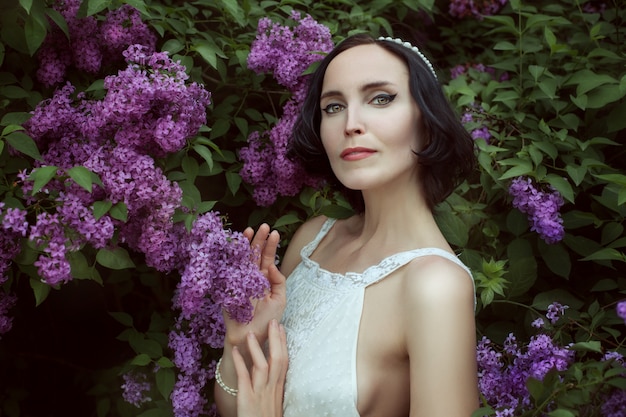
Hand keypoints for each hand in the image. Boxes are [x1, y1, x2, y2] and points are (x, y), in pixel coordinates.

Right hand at [224, 224, 286, 348]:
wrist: (250, 338)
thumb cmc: (267, 321)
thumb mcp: (280, 300)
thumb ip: (279, 282)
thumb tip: (272, 265)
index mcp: (264, 280)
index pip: (267, 258)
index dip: (270, 246)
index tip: (275, 233)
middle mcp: (251, 277)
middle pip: (255, 254)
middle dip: (259, 240)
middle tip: (264, 226)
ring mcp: (239, 281)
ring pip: (242, 259)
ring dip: (246, 245)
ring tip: (250, 231)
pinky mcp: (228, 287)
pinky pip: (229, 270)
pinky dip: (231, 258)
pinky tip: (234, 247)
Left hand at [233, 319, 287, 416]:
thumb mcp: (272, 402)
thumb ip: (271, 387)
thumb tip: (269, 372)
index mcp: (279, 389)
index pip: (284, 361)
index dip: (283, 344)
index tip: (281, 328)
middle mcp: (272, 389)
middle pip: (278, 360)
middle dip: (276, 340)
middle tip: (274, 321)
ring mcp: (260, 394)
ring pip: (263, 367)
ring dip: (257, 349)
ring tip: (252, 333)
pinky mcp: (247, 399)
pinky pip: (244, 379)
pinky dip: (240, 363)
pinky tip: (234, 352)